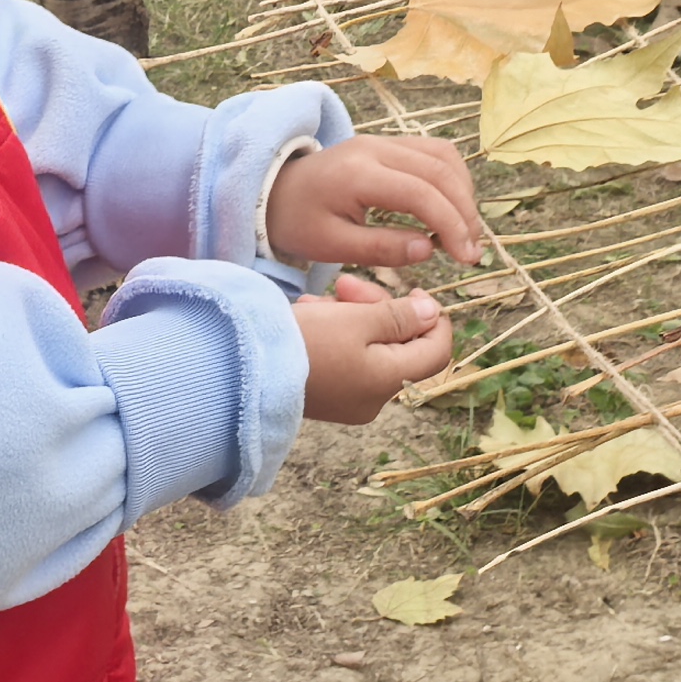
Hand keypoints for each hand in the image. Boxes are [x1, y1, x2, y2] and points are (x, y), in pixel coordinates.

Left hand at [265, 132, 483, 280]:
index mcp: (357, 174)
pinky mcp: (387, 144)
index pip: (421, 193)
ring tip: (465, 232)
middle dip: (465, 212)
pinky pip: (432, 152)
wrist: (271, 192)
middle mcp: (374, 148)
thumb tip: (429, 250)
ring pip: (442, 155)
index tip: (466, 258)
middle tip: (472, 252)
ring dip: (463, 192)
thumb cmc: (297, 223)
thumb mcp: (331, 245)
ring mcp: (382, 141)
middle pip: (439, 170)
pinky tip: (452, 209)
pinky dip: (451, 178)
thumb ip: (380, 247)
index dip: (452, 225)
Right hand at [294, 270, 453, 423]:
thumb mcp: (356, 319)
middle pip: (400, 346)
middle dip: (381, 308)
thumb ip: (399, 316)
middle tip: (348, 282)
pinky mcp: (325, 394)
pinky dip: (336, 332)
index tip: (412, 291)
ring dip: (354, 315)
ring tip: (320, 297)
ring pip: (371, 348)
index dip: (434, 319)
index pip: (436, 352)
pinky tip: (310, 314)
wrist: (243, 369)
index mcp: (389, 381)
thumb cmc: (305, 341)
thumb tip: (434, 314)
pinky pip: (345, 358)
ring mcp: (348, 399)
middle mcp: (374, 398)